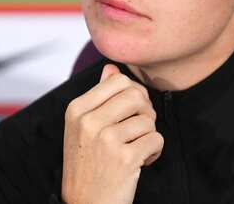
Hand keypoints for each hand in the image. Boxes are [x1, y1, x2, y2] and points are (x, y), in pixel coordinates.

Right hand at [61, 64, 163, 203]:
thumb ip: (98, 96)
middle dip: (145, 112)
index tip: (130, 112)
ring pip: (148, 119)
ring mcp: (106, 140)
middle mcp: (88, 121)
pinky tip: (141, 162)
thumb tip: (111, 68)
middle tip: (139, 130)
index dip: (133, 94)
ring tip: (136, 149)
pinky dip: (154, 152)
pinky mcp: (124, 158)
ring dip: (149, 135)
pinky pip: (156, 139)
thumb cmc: (87, 165)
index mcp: (76, 109)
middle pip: (136, 95)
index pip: (119, 80)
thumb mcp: (82, 128)